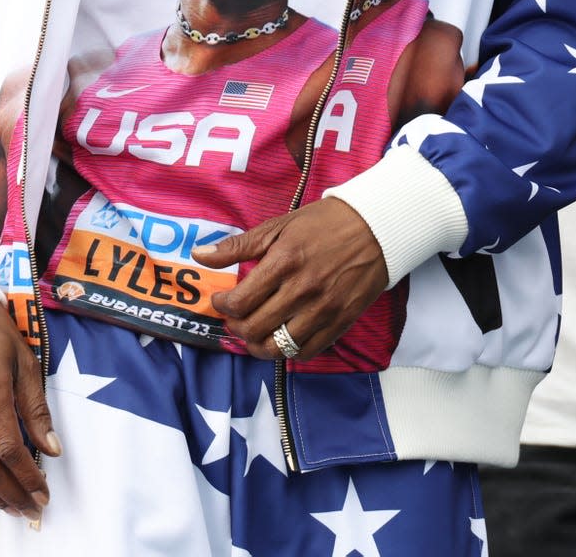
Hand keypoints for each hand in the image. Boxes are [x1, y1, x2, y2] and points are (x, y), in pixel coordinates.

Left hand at [193, 197, 387, 359]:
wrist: (376, 228)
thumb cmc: (323, 223)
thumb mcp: (279, 225)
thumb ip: (238, 245)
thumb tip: (199, 255)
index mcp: (284, 261)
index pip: (241, 301)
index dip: (223, 306)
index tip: (221, 300)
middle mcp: (303, 289)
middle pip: (255, 328)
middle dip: (236, 328)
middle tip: (234, 319)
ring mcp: (324, 309)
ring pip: (278, 347)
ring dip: (257, 345)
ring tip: (252, 333)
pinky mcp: (341, 322)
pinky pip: (306, 352)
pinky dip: (287, 351)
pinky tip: (280, 337)